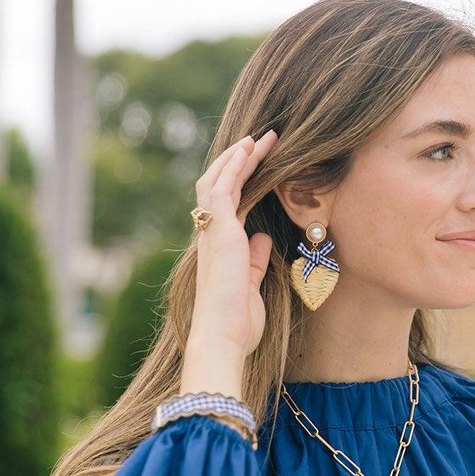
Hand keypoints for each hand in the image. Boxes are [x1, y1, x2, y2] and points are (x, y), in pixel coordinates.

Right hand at [184, 130, 278, 378]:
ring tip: (257, 138)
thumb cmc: (237, 322)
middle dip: (237, 162)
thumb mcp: (251, 284)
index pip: (226, 205)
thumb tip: (263, 238)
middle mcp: (210, 236)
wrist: (222, 338)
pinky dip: (236, 166)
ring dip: (238, 157)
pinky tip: (249, 149)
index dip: (239, 181)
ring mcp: (212, 232)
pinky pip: (224, 188)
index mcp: (218, 248)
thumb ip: (255, 260)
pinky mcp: (220, 231)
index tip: (257, 163)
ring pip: (218, 181)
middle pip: (218, 186)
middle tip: (257, 142)